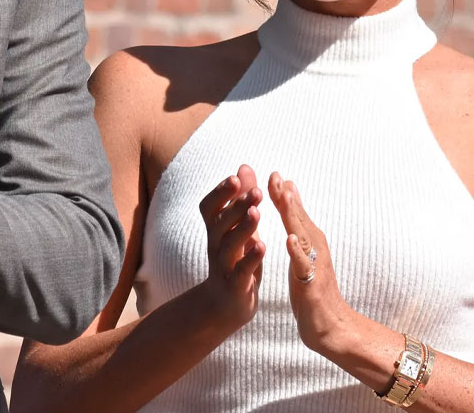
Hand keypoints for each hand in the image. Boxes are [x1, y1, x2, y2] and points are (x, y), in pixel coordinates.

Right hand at [192, 164, 265, 331]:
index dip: (220, 192)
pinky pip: (242, 270)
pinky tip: (263, 246)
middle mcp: (216, 246)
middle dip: (237, 205)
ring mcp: (224, 266)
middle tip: (256, 190)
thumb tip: (244, 167)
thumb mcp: (236, 229)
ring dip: (243, 227)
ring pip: (229, 244)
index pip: (210, 207)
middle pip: (220, 222)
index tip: (235, 177)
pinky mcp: (235, 286)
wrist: (223, 306)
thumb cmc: (233, 261)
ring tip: (258, 212)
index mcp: (216, 231)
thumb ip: (240, 199)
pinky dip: (251, 258)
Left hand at [267, 172, 356, 354]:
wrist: (329, 325)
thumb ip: (299, 228)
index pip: (295, 213)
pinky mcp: (312, 283)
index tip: (272, 173)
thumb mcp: (304, 254)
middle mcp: (315, 249)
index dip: (283, 193)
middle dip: (287, 197)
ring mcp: (315, 265)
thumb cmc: (313, 287)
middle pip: (299, 218)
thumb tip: (293, 200)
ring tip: (285, 197)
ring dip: (294, 216)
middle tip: (275, 175)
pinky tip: (289, 239)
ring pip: (303, 236)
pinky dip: (297, 251)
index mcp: (309, 241)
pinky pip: (304, 265)